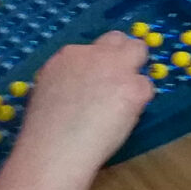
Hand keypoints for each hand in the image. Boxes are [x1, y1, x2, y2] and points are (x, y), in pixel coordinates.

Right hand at [17, 31, 153, 178]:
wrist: (54, 149)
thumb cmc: (44, 132)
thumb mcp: (47, 92)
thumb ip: (68, 78)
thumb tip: (84, 83)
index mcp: (68, 56)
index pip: (94, 47)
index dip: (100, 63)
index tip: (100, 79)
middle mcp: (94, 54)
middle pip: (119, 39)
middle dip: (124, 54)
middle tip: (122, 80)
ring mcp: (116, 67)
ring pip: (139, 52)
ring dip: (134, 73)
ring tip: (124, 102)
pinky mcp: (134, 87)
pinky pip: (147, 87)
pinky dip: (140, 101)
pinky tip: (125, 118)